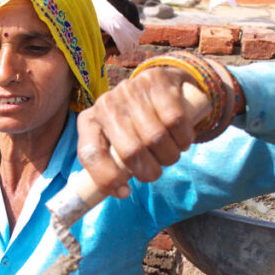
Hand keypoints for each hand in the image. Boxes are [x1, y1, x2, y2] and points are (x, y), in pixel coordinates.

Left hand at [76, 67, 197, 198]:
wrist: (161, 84)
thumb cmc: (135, 123)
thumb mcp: (116, 139)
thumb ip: (112, 163)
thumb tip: (120, 192)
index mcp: (89, 121)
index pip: (90, 154)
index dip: (107, 179)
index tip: (124, 192)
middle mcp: (106, 104)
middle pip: (131, 151)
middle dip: (149, 171)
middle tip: (155, 172)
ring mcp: (130, 90)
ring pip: (156, 138)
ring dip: (170, 156)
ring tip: (169, 154)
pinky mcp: (156, 81)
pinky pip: (176, 121)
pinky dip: (184, 138)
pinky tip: (182, 139)